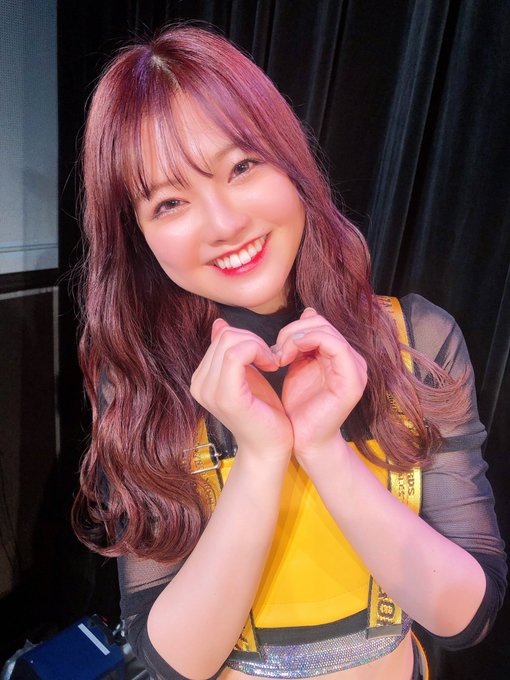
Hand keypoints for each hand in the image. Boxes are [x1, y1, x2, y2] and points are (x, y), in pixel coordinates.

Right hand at [191, 319, 292, 459]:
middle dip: (254, 340)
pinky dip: (259, 352)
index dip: (248, 338)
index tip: (265, 355)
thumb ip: (231, 351)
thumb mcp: (245, 374)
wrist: (271, 447)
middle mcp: (198, 385)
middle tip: (271, 359)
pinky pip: (236, 355)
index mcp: (201, 378)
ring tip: (271, 363)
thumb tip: (219, 324)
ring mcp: (209, 392)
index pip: (221, 336)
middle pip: (226, 336)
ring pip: (231, 341)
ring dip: (259, 346)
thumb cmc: (263, 412)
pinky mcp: (226, 397)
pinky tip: (272, 366)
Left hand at [276, 308, 366, 458]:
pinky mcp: (352, 380)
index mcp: (341, 355)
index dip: (294, 327)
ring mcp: (356, 369)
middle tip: (276, 350)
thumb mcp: (298, 365)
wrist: (303, 440)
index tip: (275, 346)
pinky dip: (309, 341)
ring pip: (327, 330)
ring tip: (280, 355)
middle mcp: (353, 360)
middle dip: (293, 331)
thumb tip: (308, 311)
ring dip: (297, 337)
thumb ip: (302, 342)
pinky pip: (335, 345)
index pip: (319, 323)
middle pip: (322, 323)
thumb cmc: (299, 407)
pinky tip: (289, 354)